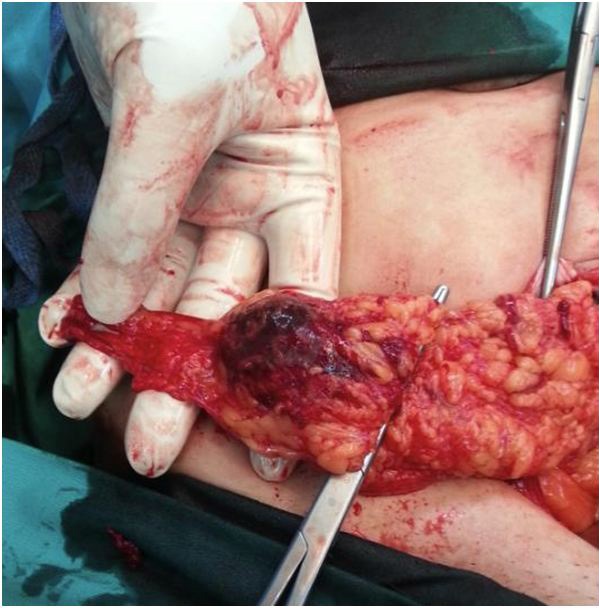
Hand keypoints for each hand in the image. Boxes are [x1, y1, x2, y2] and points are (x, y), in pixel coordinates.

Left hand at [39, 2, 339, 477]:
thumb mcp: (180, 101)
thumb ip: (148, 208)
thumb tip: (119, 306)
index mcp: (302, 182)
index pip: (302, 289)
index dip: (283, 367)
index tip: (267, 438)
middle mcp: (254, 199)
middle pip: (222, 306)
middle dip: (184, 376)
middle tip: (151, 447)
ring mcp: (195, 194)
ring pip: (161, 287)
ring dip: (121, 345)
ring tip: (81, 402)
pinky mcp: (139, 182)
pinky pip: (118, 250)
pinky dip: (90, 291)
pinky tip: (65, 332)